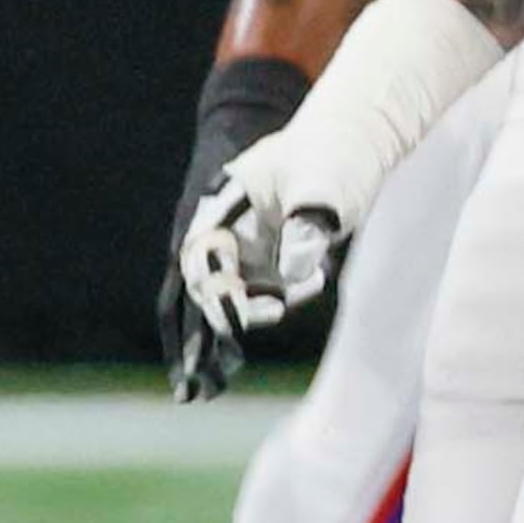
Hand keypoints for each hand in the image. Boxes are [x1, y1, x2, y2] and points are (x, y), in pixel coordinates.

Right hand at [163, 58, 311, 401]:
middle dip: (194, 349)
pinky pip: (245, 299)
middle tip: (194, 395)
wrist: (330, 128)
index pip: (205, 272)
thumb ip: (307, 227)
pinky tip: (262, 332)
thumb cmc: (321, 149)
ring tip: (208, 391)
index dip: (221, 304)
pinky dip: (248, 322)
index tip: (248, 326)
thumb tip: (295, 276)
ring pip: (212, 308)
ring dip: (213, 346)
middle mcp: (214, 239)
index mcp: (215, 218)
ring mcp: (232, 252)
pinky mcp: (254, 260)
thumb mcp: (318, 183)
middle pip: (192, 301)